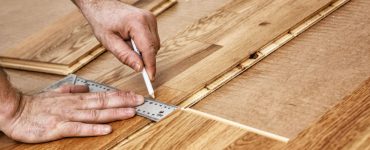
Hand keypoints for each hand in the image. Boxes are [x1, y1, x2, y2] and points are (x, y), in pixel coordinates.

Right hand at [0, 85, 143, 142]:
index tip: (135, 95)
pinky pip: (79, 128)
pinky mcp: (58, 128)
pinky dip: (94, 128)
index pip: (102, 95)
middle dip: (124, 102)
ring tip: (130, 112)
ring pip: (95, 114)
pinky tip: (107, 128)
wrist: (14, 111)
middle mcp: (75, 106)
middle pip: (103, 102)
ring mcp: (67, 116)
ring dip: (114, 113)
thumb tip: (86, 87)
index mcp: (76, 99)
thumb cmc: (35, 105)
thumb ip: (72, 90)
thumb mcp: (56, 93)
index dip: (120, 96)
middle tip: (140, 101)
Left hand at [75, 0, 159, 79]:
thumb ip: (125, 56)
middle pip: (153, 48)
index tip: (150, 78)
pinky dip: (144, 45)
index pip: (149, 49)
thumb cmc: (102, 20)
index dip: (150, 65)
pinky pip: (152, 39)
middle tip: (129, 60)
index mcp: (137, 23)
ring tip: (126, 44)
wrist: (101, 5)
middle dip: (144, 58)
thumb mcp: (109, 42)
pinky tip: (131, 40)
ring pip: (154, 45)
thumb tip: (140, 68)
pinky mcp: (151, 21)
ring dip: (143, 51)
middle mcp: (147, 19)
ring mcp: (151, 19)